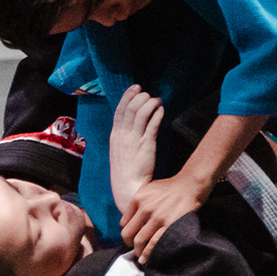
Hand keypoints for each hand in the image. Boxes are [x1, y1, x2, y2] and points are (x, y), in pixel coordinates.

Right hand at [108, 85, 162, 213]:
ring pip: (141, 113)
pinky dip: (157, 114)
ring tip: (158, 101)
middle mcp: (123, 135)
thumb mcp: (119, 150)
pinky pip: (152, 124)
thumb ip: (123, 136)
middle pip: (131, 108)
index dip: (128, 96)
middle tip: (149, 95)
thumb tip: (131, 122)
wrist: (128, 188)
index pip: (119, 110)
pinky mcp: (146, 145)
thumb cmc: (125, 170)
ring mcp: (134, 140)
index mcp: (115, 135)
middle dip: (141, 97)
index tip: (136, 87)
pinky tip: (162, 110)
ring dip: (151, 103)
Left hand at [120, 171, 210, 262]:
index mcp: (138, 198)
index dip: (127, 233)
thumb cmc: (170, 188)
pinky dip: (148, 253)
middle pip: (128, 233)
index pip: (124, 223)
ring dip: (138, 251)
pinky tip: (146, 258)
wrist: (190, 185)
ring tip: (140, 256)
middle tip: (134, 248)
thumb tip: (131, 220)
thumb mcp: (149, 189)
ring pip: (139, 241)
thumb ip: (139, 203)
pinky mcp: (169, 225)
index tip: (131, 238)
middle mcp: (145, 208)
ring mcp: (157, 217)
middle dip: (129, 244)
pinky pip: (154, 243)